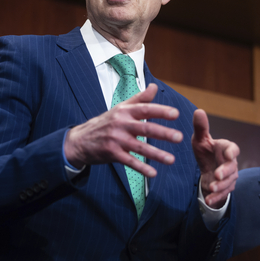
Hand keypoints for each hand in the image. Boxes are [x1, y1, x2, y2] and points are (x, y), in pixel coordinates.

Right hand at [64, 84, 181, 176]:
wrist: (80, 140)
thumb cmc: (105, 122)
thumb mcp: (121, 108)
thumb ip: (140, 98)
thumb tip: (154, 87)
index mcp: (125, 111)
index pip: (145, 109)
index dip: (161, 111)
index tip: (175, 114)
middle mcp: (121, 124)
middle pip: (145, 128)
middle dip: (163, 133)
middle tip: (179, 137)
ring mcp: (116, 139)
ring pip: (140, 147)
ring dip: (156, 154)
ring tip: (171, 160)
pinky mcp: (112, 153)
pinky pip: (129, 162)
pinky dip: (141, 168)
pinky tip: (153, 173)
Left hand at [191, 109, 239, 208]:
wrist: (207, 168)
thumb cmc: (205, 151)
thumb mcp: (200, 140)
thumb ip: (200, 127)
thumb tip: (198, 111)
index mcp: (226, 148)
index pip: (233, 149)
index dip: (231, 151)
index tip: (228, 154)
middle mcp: (230, 163)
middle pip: (232, 167)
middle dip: (226, 171)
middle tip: (218, 175)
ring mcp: (230, 176)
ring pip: (229, 182)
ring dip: (221, 186)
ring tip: (211, 187)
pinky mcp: (225, 188)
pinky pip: (223, 193)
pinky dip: (216, 197)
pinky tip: (208, 200)